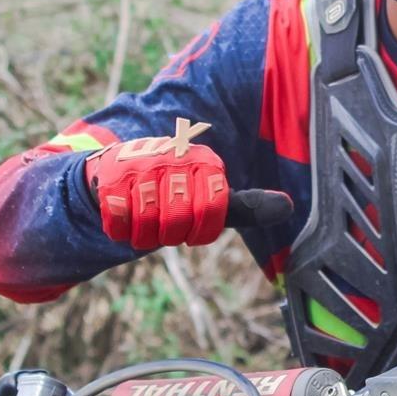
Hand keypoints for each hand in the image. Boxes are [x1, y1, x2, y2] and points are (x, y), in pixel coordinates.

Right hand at [83, 117, 230, 249]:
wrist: (126, 163)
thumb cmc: (175, 186)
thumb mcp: (209, 190)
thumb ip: (243, 206)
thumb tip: (283, 210)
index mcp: (204, 161)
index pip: (211, 206)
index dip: (202, 232)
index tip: (193, 235)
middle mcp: (174, 157)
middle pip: (177, 219)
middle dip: (172, 236)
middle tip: (167, 232)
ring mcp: (142, 165)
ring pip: (146, 223)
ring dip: (145, 238)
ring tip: (146, 229)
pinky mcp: (113, 177)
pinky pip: (118, 221)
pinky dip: (121, 232)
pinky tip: (126, 222)